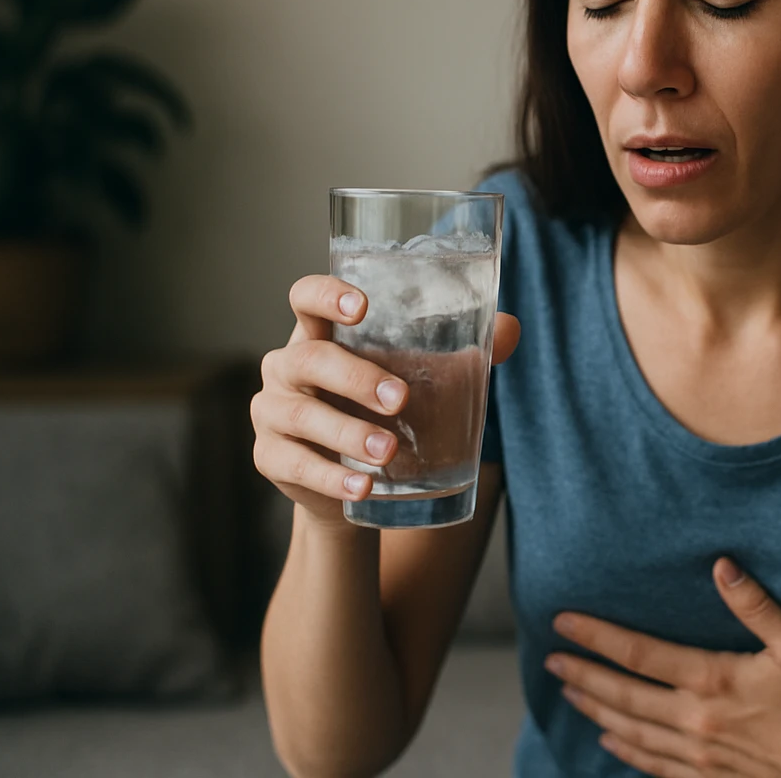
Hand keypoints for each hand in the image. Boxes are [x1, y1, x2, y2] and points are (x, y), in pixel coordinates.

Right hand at [250, 274, 520, 527]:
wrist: (350, 481)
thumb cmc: (381, 410)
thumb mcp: (416, 378)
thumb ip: (461, 355)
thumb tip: (510, 330)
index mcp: (319, 334)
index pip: (305, 298)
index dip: (325, 295)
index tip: (361, 307)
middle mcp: (287, 367)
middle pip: (309, 359)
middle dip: (355, 378)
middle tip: (400, 399)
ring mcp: (271, 412)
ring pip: (301, 416)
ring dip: (347, 433)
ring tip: (388, 451)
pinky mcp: (270, 457)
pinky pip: (295, 465)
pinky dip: (331, 477)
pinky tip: (363, 486)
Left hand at [547, 558, 780, 776]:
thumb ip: (755, 604)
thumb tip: (721, 564)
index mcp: (712, 680)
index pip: (638, 654)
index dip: (596, 636)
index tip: (564, 621)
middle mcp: (695, 720)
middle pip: (622, 695)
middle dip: (582, 676)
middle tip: (550, 660)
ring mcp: (698, 755)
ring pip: (630, 732)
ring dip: (595, 711)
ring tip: (568, 694)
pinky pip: (654, 767)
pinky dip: (626, 752)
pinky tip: (610, 742)